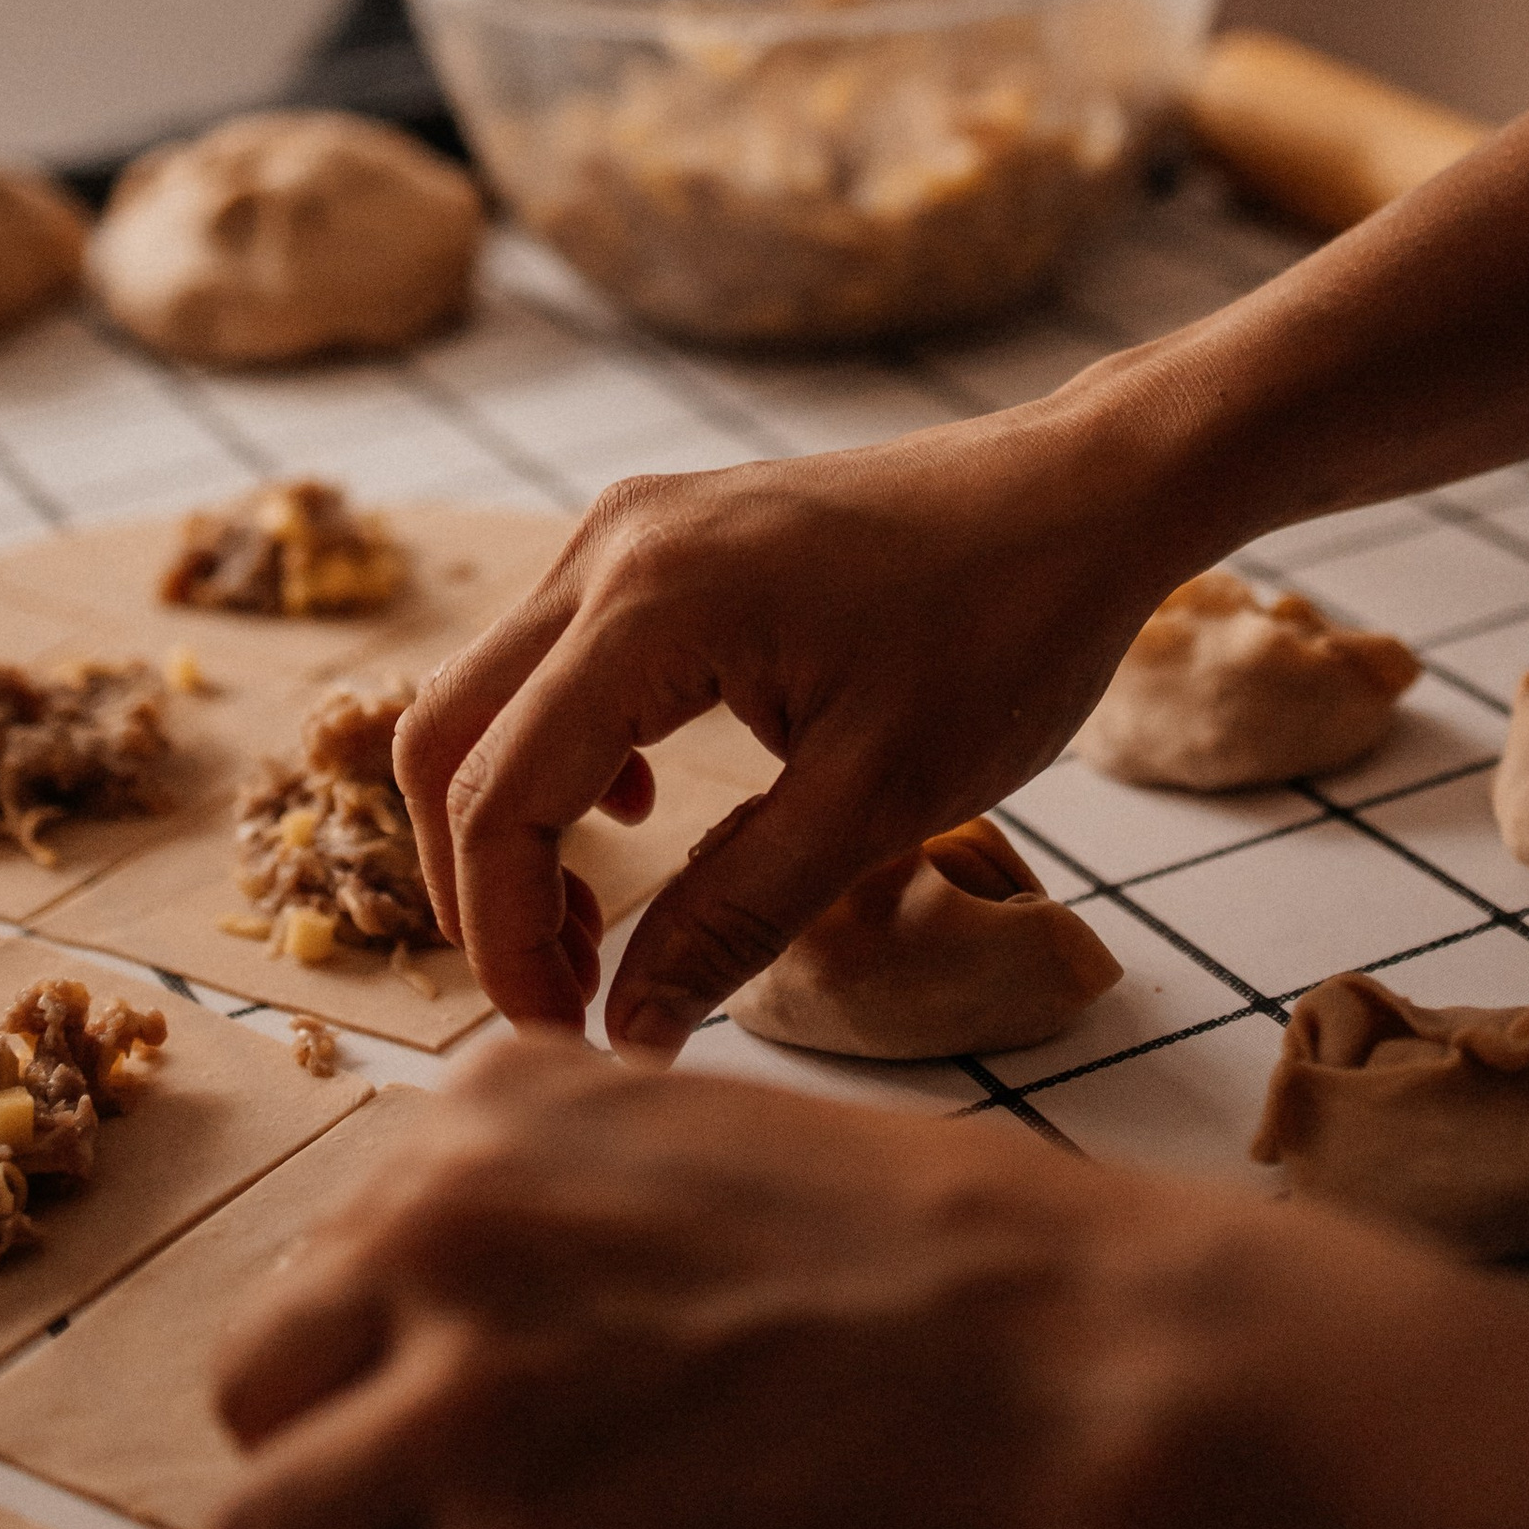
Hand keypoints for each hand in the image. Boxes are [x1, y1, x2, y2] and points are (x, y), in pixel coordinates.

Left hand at [203, 1032, 1177, 1528]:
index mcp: (489, 1103)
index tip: (496, 1404)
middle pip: (253, 1382)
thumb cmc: (934, 1263)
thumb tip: (418, 1334)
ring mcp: (460, 1400)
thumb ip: (541, 1199)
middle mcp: (439, 1225)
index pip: (329, 1255)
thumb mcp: (698, 1138)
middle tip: (459, 1516)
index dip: (396, 1352)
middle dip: (337, 1458)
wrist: (1068, 1366)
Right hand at [395, 366, 1195, 1051]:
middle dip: (480, 885)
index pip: (501, 795)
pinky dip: (555, 755)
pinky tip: (638, 815)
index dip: (505, 935)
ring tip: (599, 930)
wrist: (1081, 495)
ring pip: (490, 696)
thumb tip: (626, 1032)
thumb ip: (734, 916)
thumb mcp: (878, 800)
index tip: (561, 1033)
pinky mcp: (659, 537)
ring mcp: (627, 529)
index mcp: (650, 606)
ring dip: (513, 822)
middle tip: (565, 994)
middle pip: (446, 737)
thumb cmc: (1006, 632)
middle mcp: (609, 548)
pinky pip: (550, 658)